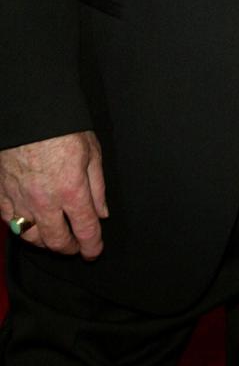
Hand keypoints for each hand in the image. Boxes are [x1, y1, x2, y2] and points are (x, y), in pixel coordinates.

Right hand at [0, 131, 107, 258]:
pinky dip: (21, 228)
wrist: (29, 113)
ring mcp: (21, 200)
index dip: (92, 246)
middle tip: (77, 246)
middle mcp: (46, 201)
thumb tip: (102, 212)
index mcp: (72, 190)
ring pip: (31, 237)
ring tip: (55, 237)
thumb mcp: (92, 152)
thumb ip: (98, 187)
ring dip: (46, 242)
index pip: (86, 230)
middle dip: (70, 248)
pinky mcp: (2, 195)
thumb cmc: (62, 128)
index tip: (94, 251)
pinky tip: (30, 223)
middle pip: (57, 241)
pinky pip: (10, 222)